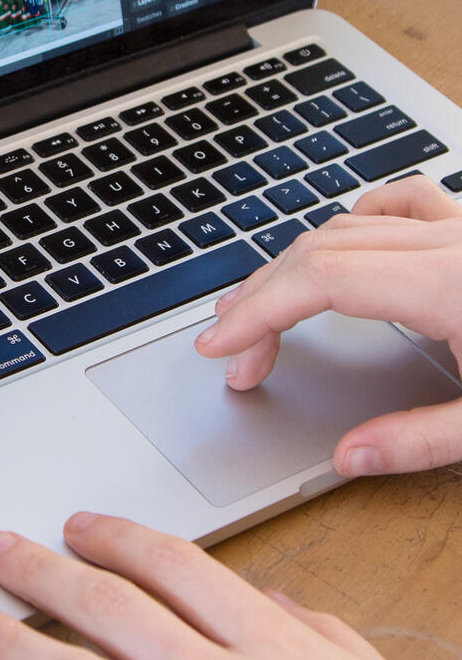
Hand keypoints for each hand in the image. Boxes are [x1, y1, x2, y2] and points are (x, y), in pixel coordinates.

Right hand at [195, 177, 461, 476]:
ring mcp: (460, 228)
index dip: (260, 312)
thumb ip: (420, 442)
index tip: (221, 344)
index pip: (323, 280)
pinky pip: (401, 203)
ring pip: (350, 223)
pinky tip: (338, 246)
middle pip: (322, 250)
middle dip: (263, 300)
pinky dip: (355, 222)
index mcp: (449, 285)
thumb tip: (349, 456)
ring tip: (262, 305)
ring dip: (296, 263)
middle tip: (234, 354)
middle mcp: (450, 243)